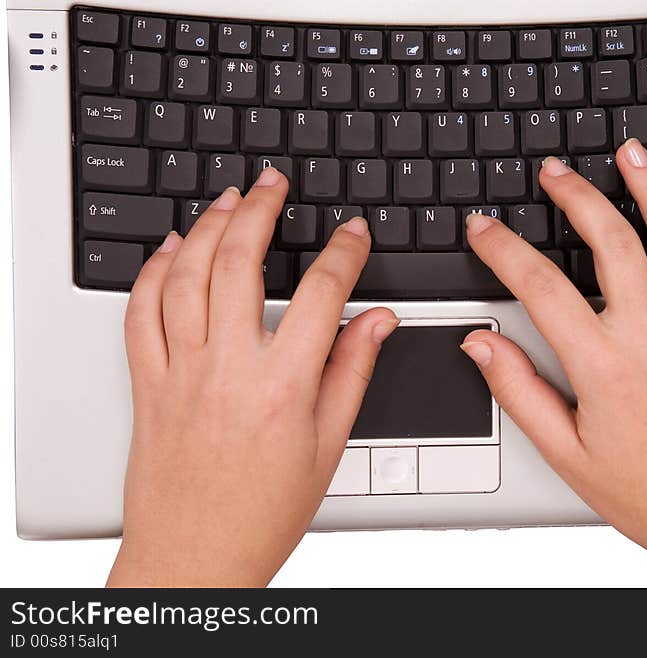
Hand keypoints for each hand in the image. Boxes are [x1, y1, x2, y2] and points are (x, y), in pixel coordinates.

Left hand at [108, 168, 397, 586]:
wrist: (195, 556)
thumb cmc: (263, 511)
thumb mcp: (328, 445)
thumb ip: (353, 372)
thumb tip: (379, 321)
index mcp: (283, 386)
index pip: (322, 294)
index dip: (343, 253)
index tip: (353, 233)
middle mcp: (228, 369)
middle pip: (240, 263)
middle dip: (260, 210)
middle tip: (273, 182)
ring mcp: (181, 372)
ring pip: (186, 277)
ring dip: (207, 228)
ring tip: (228, 200)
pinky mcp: (148, 384)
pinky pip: (141, 314)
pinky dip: (153, 273)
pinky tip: (170, 250)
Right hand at [461, 141, 646, 587]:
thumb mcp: (566, 452)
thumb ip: (519, 391)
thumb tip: (481, 344)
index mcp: (604, 366)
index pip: (540, 288)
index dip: (504, 249)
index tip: (484, 228)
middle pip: (612, 243)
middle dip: (577, 196)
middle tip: (553, 171)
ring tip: (628, 153)